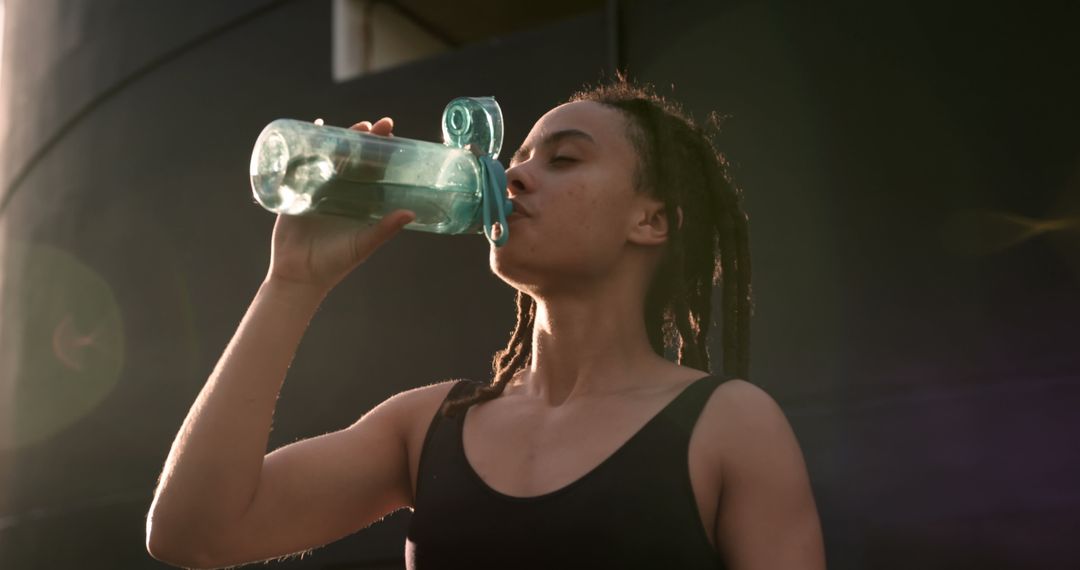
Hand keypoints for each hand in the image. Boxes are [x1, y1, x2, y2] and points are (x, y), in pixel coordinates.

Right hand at [265, 117, 414, 292]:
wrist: (300, 275)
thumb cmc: (335, 263)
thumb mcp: (364, 244)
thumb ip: (385, 229)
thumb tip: (410, 213)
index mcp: (359, 201)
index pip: (373, 169)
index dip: (381, 151)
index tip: (390, 133)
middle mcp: (340, 192)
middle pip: (352, 158)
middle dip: (360, 139)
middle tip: (372, 124)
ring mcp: (317, 190)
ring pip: (328, 158)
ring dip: (335, 139)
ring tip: (345, 125)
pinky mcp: (296, 193)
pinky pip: (299, 165)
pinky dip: (303, 148)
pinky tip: (309, 131)